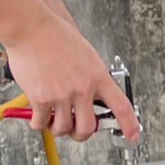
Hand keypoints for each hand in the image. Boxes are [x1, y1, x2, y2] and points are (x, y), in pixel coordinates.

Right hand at [2, 2, 140, 141]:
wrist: (31, 28)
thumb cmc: (55, 35)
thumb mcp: (85, 54)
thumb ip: (91, 76)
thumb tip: (92, 94)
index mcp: (98, 76)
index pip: (121, 106)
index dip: (129, 125)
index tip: (133, 136)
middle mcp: (82, 88)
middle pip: (88, 127)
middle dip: (81, 134)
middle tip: (75, 129)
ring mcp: (62, 95)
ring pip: (63, 128)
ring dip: (57, 128)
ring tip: (53, 120)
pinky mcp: (41, 98)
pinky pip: (41, 122)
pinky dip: (38, 123)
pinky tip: (38, 117)